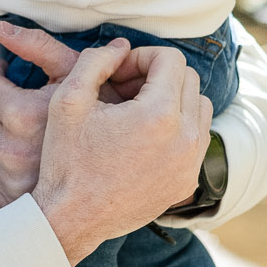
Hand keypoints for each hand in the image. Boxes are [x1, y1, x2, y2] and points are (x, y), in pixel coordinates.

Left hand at [0, 21, 149, 209]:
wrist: (129, 176)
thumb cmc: (106, 124)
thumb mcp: (77, 79)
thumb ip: (39, 47)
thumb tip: (0, 28)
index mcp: (25, 116)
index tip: (6, 74)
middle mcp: (13, 151)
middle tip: (7, 96)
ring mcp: (9, 182)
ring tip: (9, 125)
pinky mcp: (9, 204)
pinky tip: (8, 157)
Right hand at [32, 40, 212, 265]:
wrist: (72, 219)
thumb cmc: (67, 159)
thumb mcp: (68, 99)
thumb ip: (96, 61)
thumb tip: (121, 47)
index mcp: (158, 114)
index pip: (170, 59)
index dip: (141, 57)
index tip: (118, 73)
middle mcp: (185, 138)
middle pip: (188, 79)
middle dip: (157, 76)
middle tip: (124, 91)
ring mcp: (189, 163)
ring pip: (199, 108)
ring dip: (172, 99)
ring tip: (136, 113)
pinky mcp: (186, 182)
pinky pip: (196, 140)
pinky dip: (177, 129)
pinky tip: (143, 139)